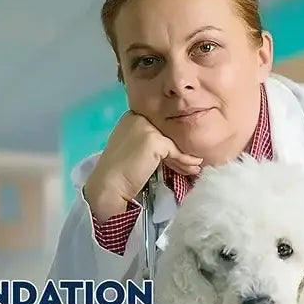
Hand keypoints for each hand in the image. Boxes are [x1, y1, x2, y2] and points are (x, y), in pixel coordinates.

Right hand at [83, 111, 202, 220]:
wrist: (109, 187)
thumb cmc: (119, 174)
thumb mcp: (133, 151)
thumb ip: (147, 144)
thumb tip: (172, 149)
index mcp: (130, 117)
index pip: (157, 126)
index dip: (170, 141)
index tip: (179, 156)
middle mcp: (137, 117)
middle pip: (167, 132)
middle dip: (180, 148)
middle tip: (192, 163)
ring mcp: (145, 127)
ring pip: (173, 141)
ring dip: (185, 156)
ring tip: (194, 168)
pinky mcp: (154, 140)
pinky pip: (176, 151)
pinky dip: (185, 161)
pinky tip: (193, 168)